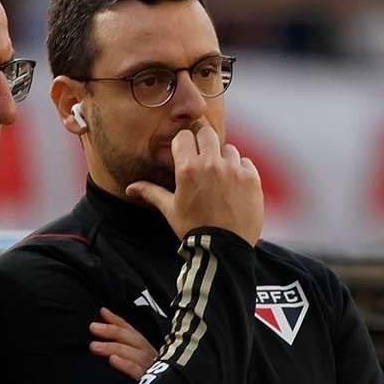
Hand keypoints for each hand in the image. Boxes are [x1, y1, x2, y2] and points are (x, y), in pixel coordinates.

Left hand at [89, 308, 160, 380]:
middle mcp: (153, 359)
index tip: (102, 311)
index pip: (133, 333)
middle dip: (113, 331)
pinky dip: (126, 365)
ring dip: (114, 347)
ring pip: (135, 354)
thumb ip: (124, 354)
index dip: (118, 321)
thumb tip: (102, 339)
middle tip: (92, 327)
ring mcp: (154, 371)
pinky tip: (113, 360)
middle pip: (134, 340)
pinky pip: (139, 372)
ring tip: (94, 346)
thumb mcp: (136, 367)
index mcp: (149, 353)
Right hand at [125, 122, 263, 245]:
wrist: (223, 249)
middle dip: (203, 144)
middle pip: (207, 134)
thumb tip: (130, 188)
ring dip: (223, 159)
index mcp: (188, 169)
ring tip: (220, 178)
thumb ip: (152, 193)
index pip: (184, 137)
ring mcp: (234, 171)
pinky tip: (235, 186)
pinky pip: (246, 163)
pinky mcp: (252, 179)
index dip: (184, 144)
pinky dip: (240, 171)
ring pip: (228, 149)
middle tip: (203, 160)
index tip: (186, 154)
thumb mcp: (170, 210)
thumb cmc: (194, 229)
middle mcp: (212, 165)